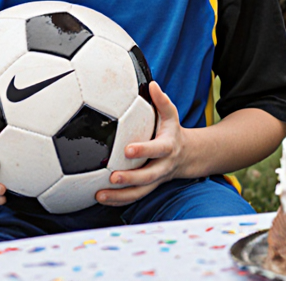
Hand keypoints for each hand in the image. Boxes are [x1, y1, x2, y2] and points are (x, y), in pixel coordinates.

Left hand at [96, 81, 186, 206]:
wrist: (186, 156)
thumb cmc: (172, 131)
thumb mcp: (171, 115)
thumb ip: (162, 101)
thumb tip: (153, 84)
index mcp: (168, 147)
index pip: (158, 149)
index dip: (144, 150)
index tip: (127, 150)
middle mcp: (163, 166)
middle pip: (148, 177)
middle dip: (130, 178)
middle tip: (112, 177)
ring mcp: (155, 180)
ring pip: (140, 192)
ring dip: (119, 196)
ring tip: (99, 195)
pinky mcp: (148, 188)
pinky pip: (133, 197)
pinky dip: (118, 200)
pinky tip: (99, 199)